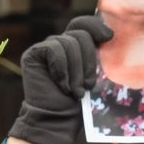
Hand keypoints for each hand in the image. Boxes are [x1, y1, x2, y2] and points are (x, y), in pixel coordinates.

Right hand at [8, 15, 112, 143]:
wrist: (57, 119)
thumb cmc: (77, 102)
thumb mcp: (92, 74)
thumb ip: (95, 54)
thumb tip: (110, 34)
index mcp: (75, 45)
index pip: (84, 24)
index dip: (96, 26)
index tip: (109, 37)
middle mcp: (60, 43)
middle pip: (80, 33)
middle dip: (88, 60)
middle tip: (88, 85)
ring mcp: (46, 47)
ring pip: (68, 43)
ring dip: (76, 71)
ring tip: (76, 91)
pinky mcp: (34, 54)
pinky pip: (53, 50)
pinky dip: (61, 69)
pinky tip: (62, 86)